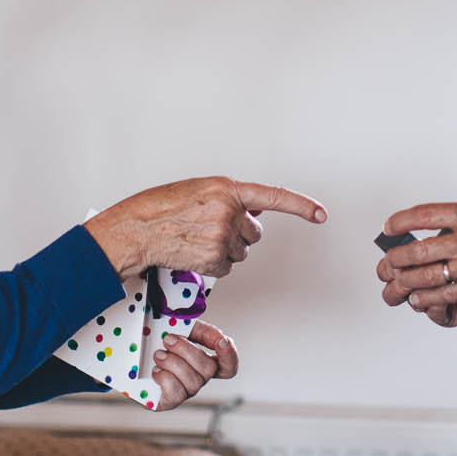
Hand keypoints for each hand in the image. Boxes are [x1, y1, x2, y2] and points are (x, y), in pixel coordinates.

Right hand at [85, 177, 325, 279]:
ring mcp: (221, 235)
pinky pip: (226, 267)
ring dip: (224, 250)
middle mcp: (228, 210)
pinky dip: (213, 265)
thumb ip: (229, 198)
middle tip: (211, 229)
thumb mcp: (199, 191)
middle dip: (239, 234)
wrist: (136, 229)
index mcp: (226, 188)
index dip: (300, 206)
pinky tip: (193, 253)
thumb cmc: (161, 208)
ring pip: (241, 252)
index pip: (273, 196)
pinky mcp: (213, 258)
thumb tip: (255, 211)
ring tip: (196, 239)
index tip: (320, 214)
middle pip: (254, 233)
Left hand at [147, 320, 237, 410]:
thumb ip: (203, 330)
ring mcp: (185, 391)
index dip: (230, 355)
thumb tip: (219, 336)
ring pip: (192, 380)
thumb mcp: (182, 329)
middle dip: (187, 350)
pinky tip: (155, 371)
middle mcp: (199, 378)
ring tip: (158, 354)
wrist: (132, 357)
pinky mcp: (170, 401)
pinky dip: (164, 377)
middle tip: (167, 339)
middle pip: (209, 369)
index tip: (222, 340)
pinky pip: (176, 393)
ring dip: (172, 362)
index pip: (229, 366)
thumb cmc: (159, 342)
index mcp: (205, 361)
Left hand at [376, 201, 456, 327]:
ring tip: (392, 288)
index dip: (401, 222)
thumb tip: (437, 231)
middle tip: (383, 266)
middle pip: (414, 253)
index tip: (389, 227)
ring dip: (401, 287)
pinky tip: (420, 301)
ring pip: (423, 282)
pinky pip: (443, 303)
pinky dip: (426, 303)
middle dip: (391, 262)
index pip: (423, 215)